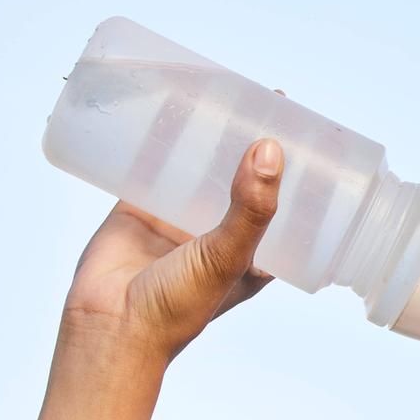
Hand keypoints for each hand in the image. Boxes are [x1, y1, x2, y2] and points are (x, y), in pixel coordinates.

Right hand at [59, 87, 290, 363]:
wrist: (109, 326)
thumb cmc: (177, 307)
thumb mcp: (228, 257)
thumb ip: (250, 208)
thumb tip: (270, 150)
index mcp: (255, 251)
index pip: (286, 203)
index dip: (299, 171)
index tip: (311, 133)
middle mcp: (221, 232)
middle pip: (244, 176)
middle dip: (253, 142)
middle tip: (264, 98)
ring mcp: (181, 217)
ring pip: (200, 165)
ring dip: (209, 133)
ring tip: (221, 92)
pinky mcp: (140, 206)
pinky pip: (153, 162)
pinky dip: (160, 135)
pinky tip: (169, 103)